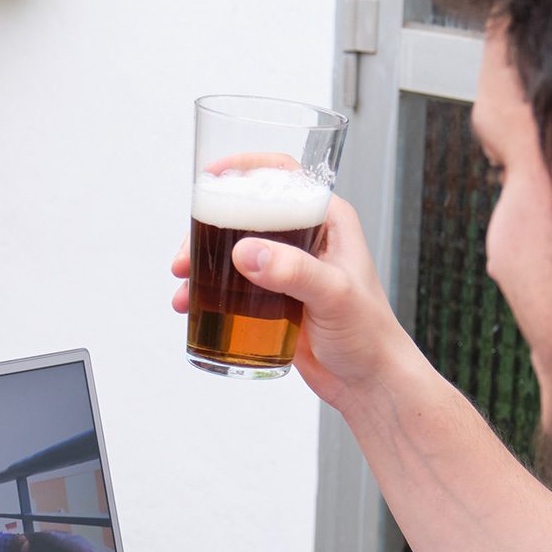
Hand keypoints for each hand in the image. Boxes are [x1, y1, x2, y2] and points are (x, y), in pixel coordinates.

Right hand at [172, 192, 411, 412]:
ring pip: (233, 250)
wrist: (368, 384)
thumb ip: (294, 271)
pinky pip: (233, 286)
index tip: (212, 176)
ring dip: (202, 264)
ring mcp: (287, 270)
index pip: (284, 175)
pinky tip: (191, 306)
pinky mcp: (273, 300)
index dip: (245, 167)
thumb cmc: (370, 336)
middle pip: (246, 214)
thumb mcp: (334, 296)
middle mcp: (305, 240)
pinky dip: (208, 293)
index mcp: (328, 222)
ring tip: (182, 286)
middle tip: (184, 255)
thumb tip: (247, 253)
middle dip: (208, 229)